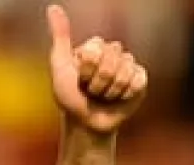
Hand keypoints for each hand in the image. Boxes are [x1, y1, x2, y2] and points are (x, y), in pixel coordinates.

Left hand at [46, 4, 148, 133]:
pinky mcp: (140, 80)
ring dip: (109, 92)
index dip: (86, 70)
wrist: (86, 123)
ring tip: (102, 97)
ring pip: (124, 74)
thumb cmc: (70, 96)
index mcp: (95, 46)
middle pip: (111, 62)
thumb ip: (60, 37)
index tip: (79, 79)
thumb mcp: (60, 66)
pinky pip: (137, 82)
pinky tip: (118, 99)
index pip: (96, 50)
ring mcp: (128, 65)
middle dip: (97, 83)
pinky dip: (125, 95)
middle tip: (90, 91)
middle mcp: (113, 52)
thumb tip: (52, 7)